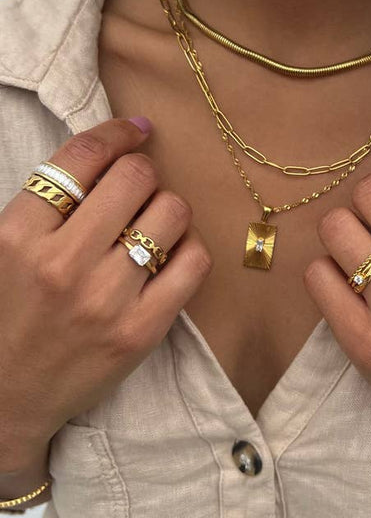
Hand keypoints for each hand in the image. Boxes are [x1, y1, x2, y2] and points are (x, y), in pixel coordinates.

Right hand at [0, 118, 211, 471]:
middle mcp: (63, 264)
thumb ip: (47, 204)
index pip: (82, 156)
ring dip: (169, 208)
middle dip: (145, 171)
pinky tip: (173, 254)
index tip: (136, 129)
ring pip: (172, 212)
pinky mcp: (142, 330)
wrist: (9, 398)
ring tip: (154, 224)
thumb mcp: (5, 250)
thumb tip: (112, 152)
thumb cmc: (9, 314)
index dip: (117, 132)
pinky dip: (190, 247)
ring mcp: (106, 300)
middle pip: (136, 177)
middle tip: (140, 187)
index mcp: (18, 235)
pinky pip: (194, 262)